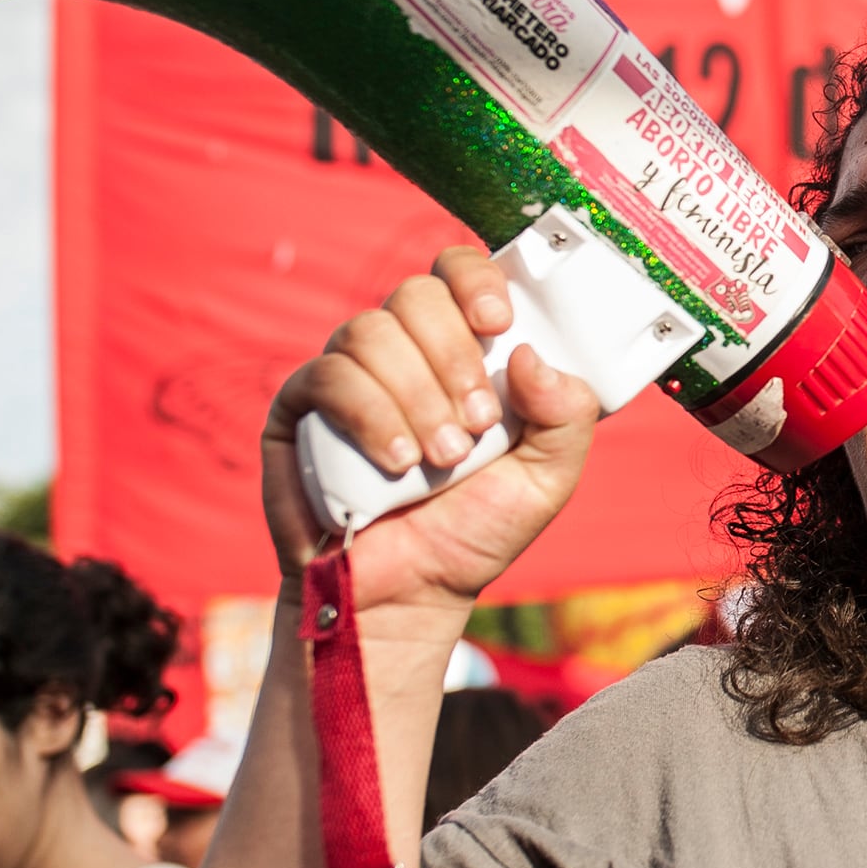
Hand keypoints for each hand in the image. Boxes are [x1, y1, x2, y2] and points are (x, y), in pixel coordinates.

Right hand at [260, 246, 603, 648]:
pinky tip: (397, 462)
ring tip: (442, 458)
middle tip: (478, 423)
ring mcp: (348, 375)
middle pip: (415, 295)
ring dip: (416, 394)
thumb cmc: (473, 531)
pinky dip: (370, 414)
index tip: (499, 323)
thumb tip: (533, 354)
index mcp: (461, 351)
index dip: (475, 280)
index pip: (458, 273)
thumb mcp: (546, 479)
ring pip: (371, 333)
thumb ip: (565, 416)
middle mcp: (402, 352)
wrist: (407, 595)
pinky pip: (328, 376)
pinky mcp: (301, 408)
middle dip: (453, 356)